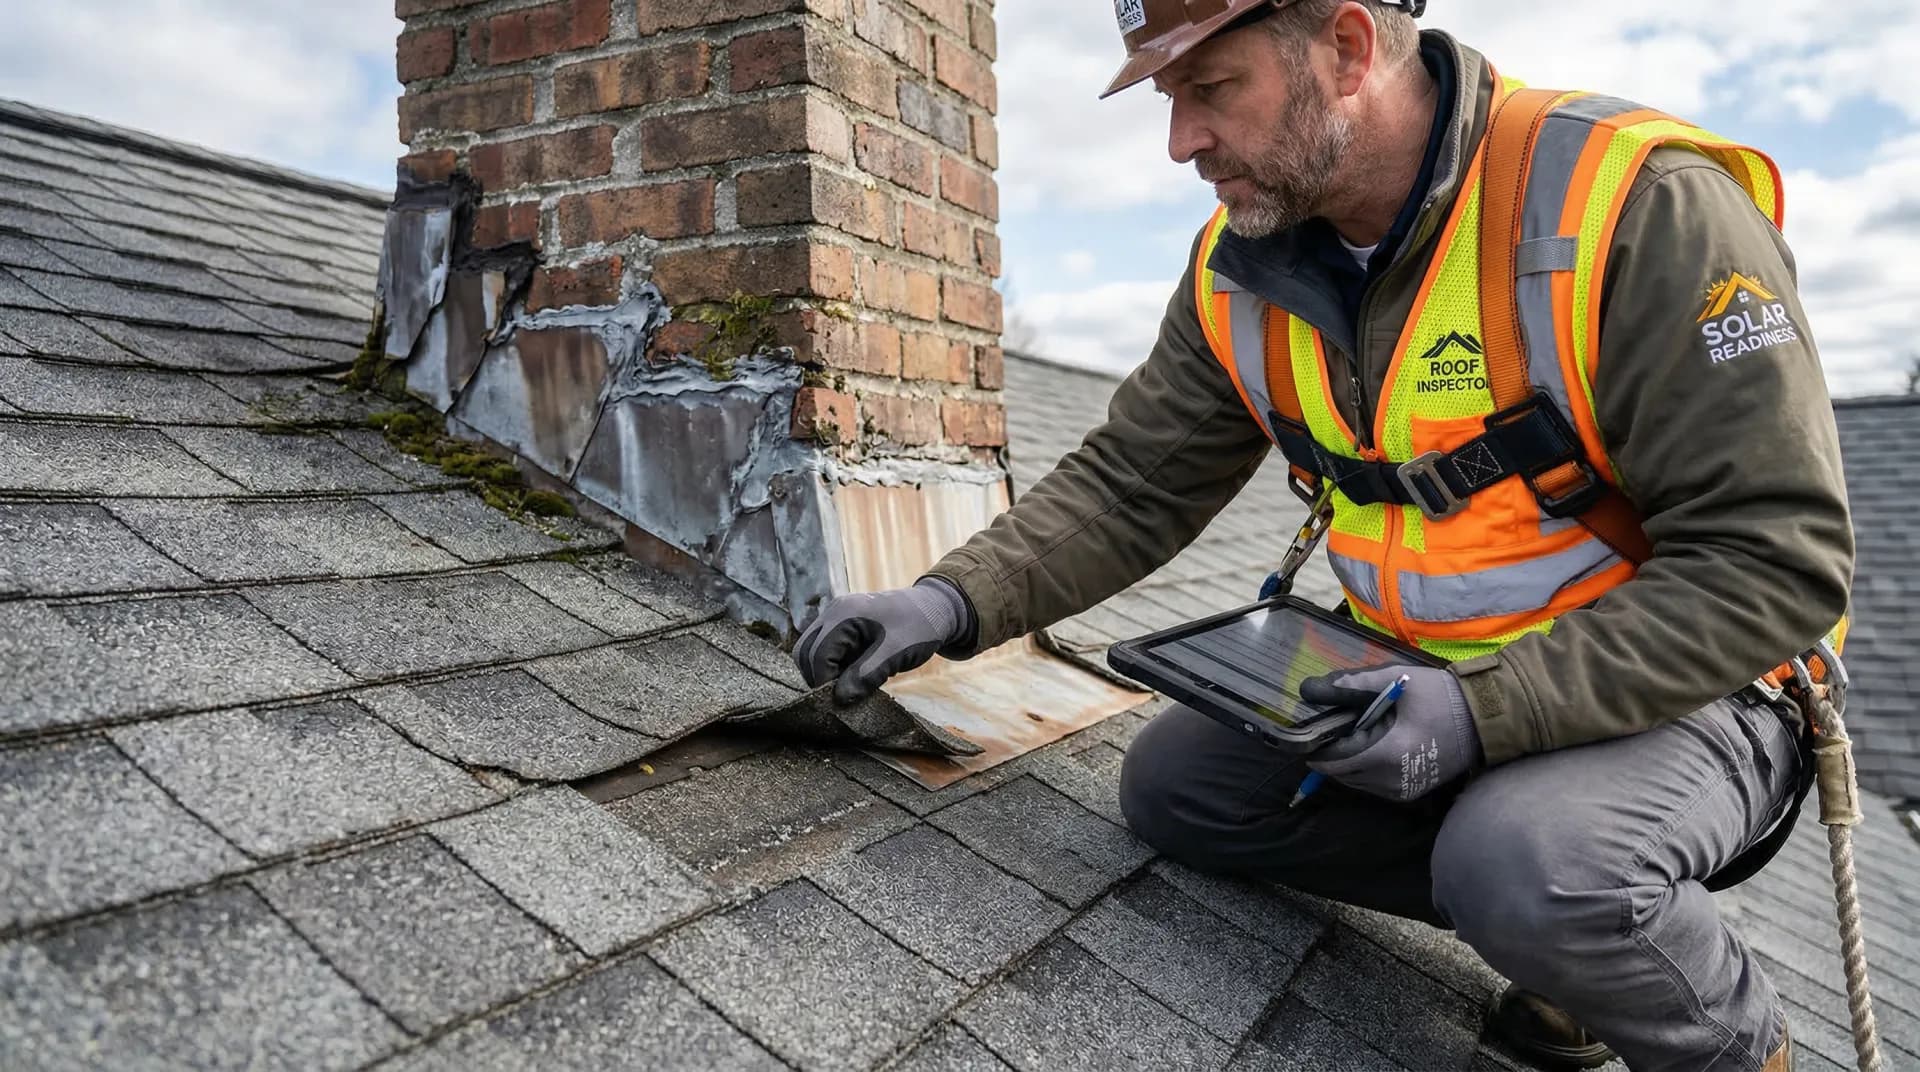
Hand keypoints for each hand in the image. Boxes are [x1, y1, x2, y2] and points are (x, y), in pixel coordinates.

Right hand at [793, 579, 969, 703]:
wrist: (936, 608)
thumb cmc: (919, 627)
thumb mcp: (896, 652)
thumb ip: (866, 675)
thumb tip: (839, 699)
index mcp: (844, 615)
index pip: (816, 655)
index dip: (823, 682)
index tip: (841, 701)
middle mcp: (834, 612)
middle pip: (805, 651)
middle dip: (819, 677)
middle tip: (843, 695)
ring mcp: (837, 618)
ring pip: (813, 651)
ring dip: (826, 672)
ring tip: (853, 684)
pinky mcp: (844, 626)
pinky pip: (828, 649)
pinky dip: (835, 665)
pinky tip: (857, 674)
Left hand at [1299, 664, 1480, 801]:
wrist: (1486, 719)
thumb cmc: (1441, 697)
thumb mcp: (1397, 681)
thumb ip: (1353, 684)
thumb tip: (1311, 689)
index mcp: (1387, 753)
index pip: (1334, 761)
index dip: (1317, 747)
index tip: (1311, 731)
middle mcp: (1392, 780)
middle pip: (1342, 774)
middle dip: (1333, 753)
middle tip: (1337, 727)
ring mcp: (1403, 791)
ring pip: (1356, 782)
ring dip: (1348, 762)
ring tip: (1358, 734)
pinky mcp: (1411, 793)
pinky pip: (1374, 786)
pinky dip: (1365, 769)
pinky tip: (1375, 746)